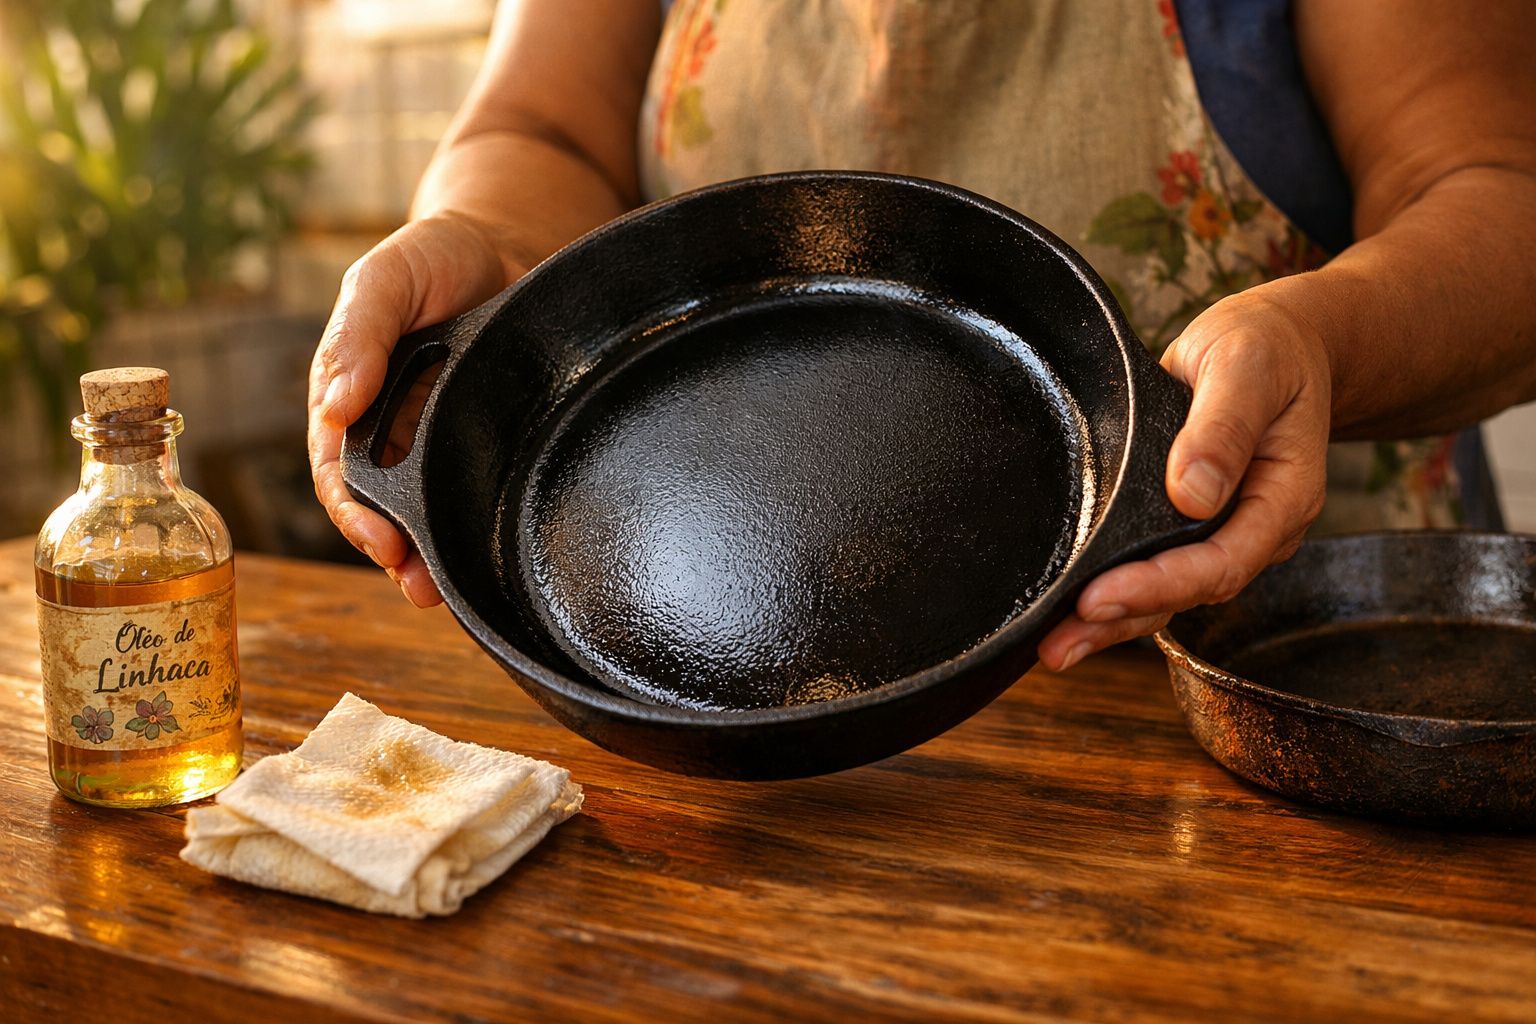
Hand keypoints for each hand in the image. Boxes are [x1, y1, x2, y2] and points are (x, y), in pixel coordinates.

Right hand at [308, 212, 521, 606]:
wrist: (513, 239)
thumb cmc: (437, 254)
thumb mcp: (384, 279)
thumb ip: (356, 335)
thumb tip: (334, 405)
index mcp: (351, 397)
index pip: (340, 471)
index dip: (354, 512)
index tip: (380, 540)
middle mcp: (391, 428)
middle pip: (382, 505)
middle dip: (394, 551)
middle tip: (418, 583)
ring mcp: (442, 439)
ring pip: (430, 509)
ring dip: (432, 554)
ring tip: (443, 591)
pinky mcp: (488, 439)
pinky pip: (477, 488)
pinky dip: (477, 524)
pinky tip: (488, 555)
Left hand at [1036, 291, 1331, 670]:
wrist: (1276, 343)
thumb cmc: (1269, 350)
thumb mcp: (1249, 368)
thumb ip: (1223, 426)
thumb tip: (1191, 493)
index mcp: (1281, 499)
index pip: (1220, 563)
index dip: (1159, 585)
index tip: (1100, 597)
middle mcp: (1251, 527)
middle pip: (1187, 593)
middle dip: (1122, 620)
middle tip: (1059, 644)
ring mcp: (1219, 530)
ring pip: (1165, 592)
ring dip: (1109, 623)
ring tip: (1053, 649)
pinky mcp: (1185, 523)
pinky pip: (1149, 566)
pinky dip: (1111, 592)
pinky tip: (1068, 615)